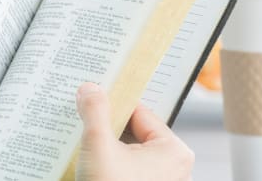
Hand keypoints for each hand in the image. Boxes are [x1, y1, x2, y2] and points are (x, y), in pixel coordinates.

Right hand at [75, 83, 193, 180]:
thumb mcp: (98, 146)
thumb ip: (95, 112)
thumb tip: (90, 89)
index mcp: (174, 151)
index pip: (140, 113)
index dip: (114, 105)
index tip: (92, 99)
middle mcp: (176, 168)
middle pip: (135, 134)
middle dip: (109, 130)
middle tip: (85, 123)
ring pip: (130, 156)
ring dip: (108, 151)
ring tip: (86, 148)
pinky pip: (128, 173)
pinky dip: (111, 168)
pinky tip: (90, 168)